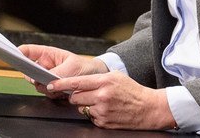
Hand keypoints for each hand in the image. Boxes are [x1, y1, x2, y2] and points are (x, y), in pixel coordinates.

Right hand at [19, 44, 107, 97]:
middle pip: (29, 70)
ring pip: (36, 84)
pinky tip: (62, 92)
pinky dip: (52, 94)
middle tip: (40, 79)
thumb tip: (46, 82)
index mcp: (48, 54)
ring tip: (58, 87)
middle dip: (34, 76)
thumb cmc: (85, 68)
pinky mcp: (52, 88)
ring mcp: (47, 77)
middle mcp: (45, 65)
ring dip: (45, 87)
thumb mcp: (72, 68)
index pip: (29, 51)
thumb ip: (57, 74)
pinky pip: (45, 92)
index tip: (14, 55)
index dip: (19, 53)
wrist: (95, 80)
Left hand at [52, 72, 176, 130]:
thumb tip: (78, 82)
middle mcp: (102, 96)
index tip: (50, 85)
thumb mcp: (116, 77)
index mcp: (104, 81)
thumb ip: (96, 78)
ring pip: (81, 108)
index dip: (60, 84)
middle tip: (88, 94)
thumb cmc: (133, 91)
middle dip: (77, 96)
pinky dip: (95, 115)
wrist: (149, 108)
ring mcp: (102, 111)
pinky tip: (107, 111)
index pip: (76, 82)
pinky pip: (90, 118)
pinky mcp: (104, 122)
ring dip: (87, 106)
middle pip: (75, 97)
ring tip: (102, 103)